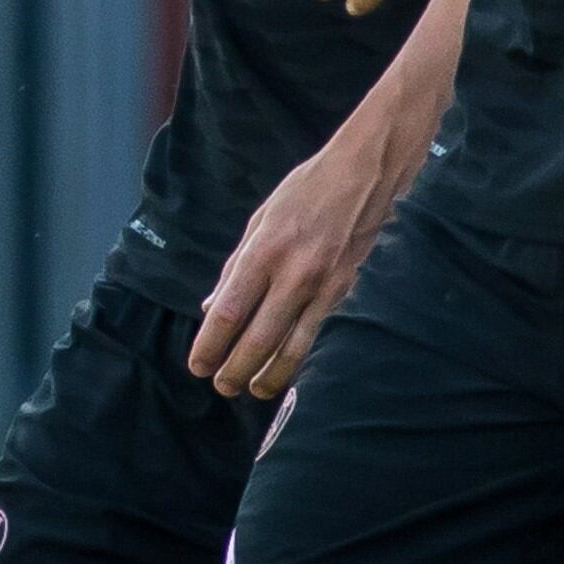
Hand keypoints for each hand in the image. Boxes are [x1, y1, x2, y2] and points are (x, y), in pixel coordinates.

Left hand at [190, 133, 404, 397]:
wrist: (365, 173)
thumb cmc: (307, 190)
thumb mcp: (260, 219)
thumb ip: (235, 266)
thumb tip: (212, 307)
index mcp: (265, 250)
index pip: (230, 312)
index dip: (210, 345)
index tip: (198, 365)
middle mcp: (293, 273)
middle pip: (257, 339)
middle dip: (234, 370)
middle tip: (222, 387)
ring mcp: (323, 287)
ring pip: (291, 349)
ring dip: (267, 376)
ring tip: (252, 390)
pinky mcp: (345, 292)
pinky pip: (316, 336)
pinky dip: (297, 359)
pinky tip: (285, 371)